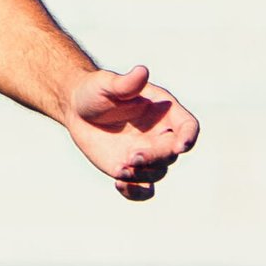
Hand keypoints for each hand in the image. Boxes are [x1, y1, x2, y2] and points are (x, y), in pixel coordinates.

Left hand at [64, 63, 198, 201]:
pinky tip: (119, 184)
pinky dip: (136, 193)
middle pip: (172, 153)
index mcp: (164, 111)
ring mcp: (148, 154)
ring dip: (142, 175)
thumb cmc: (95, 91)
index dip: (189, 137)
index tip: (181, 145)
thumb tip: (142, 72)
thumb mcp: (107, 84)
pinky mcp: (132, 170)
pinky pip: (143, 189)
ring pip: (158, 172)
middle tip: (132, 157)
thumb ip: (126, 83)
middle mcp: (160, 134)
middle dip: (156, 157)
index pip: (188, 126)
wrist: (77, 109)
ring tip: (120, 168)